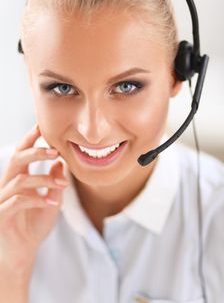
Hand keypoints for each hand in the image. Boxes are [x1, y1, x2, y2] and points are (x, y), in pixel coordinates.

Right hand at [0, 125, 68, 275]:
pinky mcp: (1, 215)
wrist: (23, 253)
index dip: (31, 138)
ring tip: (63, 184)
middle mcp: (8, 185)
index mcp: (19, 179)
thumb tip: (60, 162)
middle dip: (36, 151)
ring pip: (20, 179)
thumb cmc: (34, 226)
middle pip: (17, 159)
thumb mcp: (51, 202)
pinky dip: (36, 199)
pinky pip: (16, 201)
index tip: (43, 125)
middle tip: (55, 150)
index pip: (23, 153)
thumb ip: (54, 183)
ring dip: (44, 179)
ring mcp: (2, 199)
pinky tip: (51, 202)